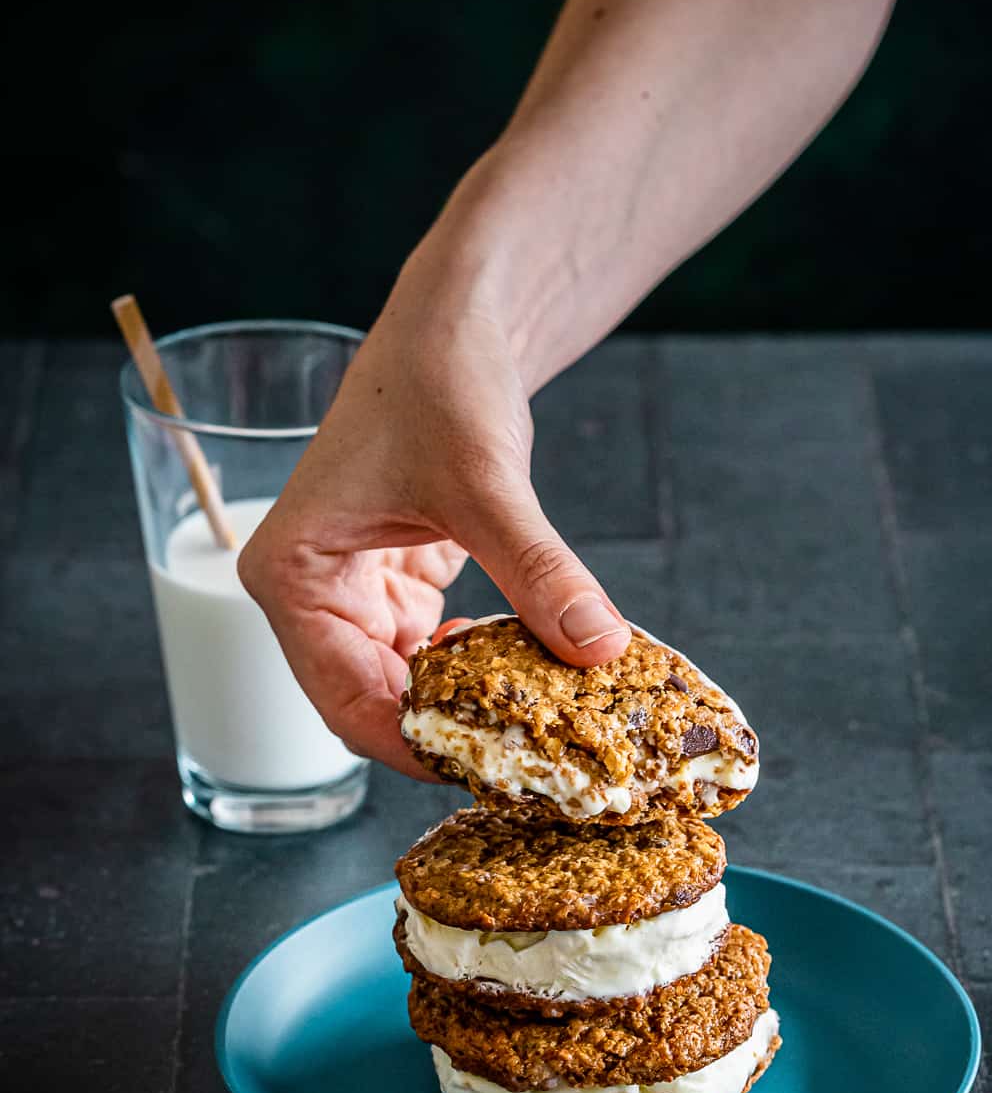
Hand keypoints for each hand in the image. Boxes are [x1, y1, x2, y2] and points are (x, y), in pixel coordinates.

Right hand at [237, 262, 629, 774]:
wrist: (461, 320)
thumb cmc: (438, 377)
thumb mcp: (487, 483)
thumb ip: (539, 571)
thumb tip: (598, 645)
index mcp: (291, 575)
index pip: (345, 700)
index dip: (417, 747)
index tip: (491, 773)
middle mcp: (311, 593)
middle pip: (376, 703)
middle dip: (451, 733)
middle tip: (530, 762)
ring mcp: (355, 593)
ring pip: (412, 686)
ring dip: (472, 706)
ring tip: (542, 724)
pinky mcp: (401, 585)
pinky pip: (440, 654)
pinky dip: (485, 669)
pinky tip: (533, 673)